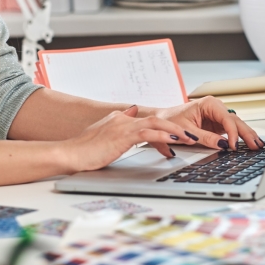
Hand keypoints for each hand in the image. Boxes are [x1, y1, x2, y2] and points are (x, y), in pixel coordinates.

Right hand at [60, 105, 195, 172]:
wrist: (71, 153)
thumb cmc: (86, 149)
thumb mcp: (105, 132)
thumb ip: (120, 123)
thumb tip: (132, 111)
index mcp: (121, 119)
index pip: (149, 120)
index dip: (168, 126)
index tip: (182, 133)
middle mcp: (124, 119)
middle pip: (158, 120)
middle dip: (177, 127)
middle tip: (193, 135)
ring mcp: (123, 126)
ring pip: (156, 124)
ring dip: (175, 131)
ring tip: (190, 138)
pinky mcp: (122, 136)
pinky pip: (148, 133)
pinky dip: (163, 136)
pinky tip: (175, 141)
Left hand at [154, 96, 262, 150]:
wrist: (161, 120)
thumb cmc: (170, 120)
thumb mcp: (186, 131)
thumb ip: (205, 138)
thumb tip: (222, 145)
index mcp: (208, 104)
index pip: (227, 119)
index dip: (232, 133)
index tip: (233, 146)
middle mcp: (216, 107)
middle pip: (236, 121)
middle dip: (246, 134)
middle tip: (256, 146)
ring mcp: (218, 116)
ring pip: (237, 125)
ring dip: (247, 135)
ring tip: (257, 145)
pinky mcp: (217, 124)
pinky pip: (232, 130)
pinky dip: (240, 137)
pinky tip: (249, 143)